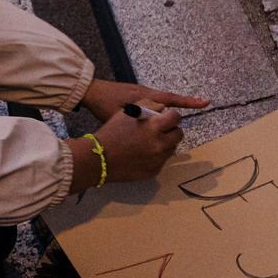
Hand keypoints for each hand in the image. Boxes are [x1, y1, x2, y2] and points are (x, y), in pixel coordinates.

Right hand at [66, 107, 183, 191]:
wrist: (99, 158)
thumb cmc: (112, 132)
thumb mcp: (129, 112)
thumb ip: (150, 106)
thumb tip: (164, 108)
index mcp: (155, 126)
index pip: (176, 117)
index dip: (172, 116)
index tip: (166, 117)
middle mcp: (160, 144)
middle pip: (178, 134)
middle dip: (171, 130)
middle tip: (160, 130)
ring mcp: (158, 159)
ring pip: (172, 148)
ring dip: (165, 143)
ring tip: (150, 142)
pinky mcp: (154, 171)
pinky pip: (162, 160)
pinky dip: (156, 156)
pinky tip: (143, 153)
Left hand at [79, 79, 209, 121]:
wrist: (90, 91)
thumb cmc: (104, 104)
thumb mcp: (121, 115)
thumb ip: (136, 122)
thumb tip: (152, 130)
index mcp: (145, 97)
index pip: (171, 99)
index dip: (188, 102)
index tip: (205, 102)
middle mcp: (146, 93)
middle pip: (170, 99)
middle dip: (183, 104)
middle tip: (200, 106)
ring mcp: (141, 94)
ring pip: (161, 102)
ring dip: (169, 110)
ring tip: (176, 121)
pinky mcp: (135, 96)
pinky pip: (152, 103)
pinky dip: (158, 110)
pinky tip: (157, 120)